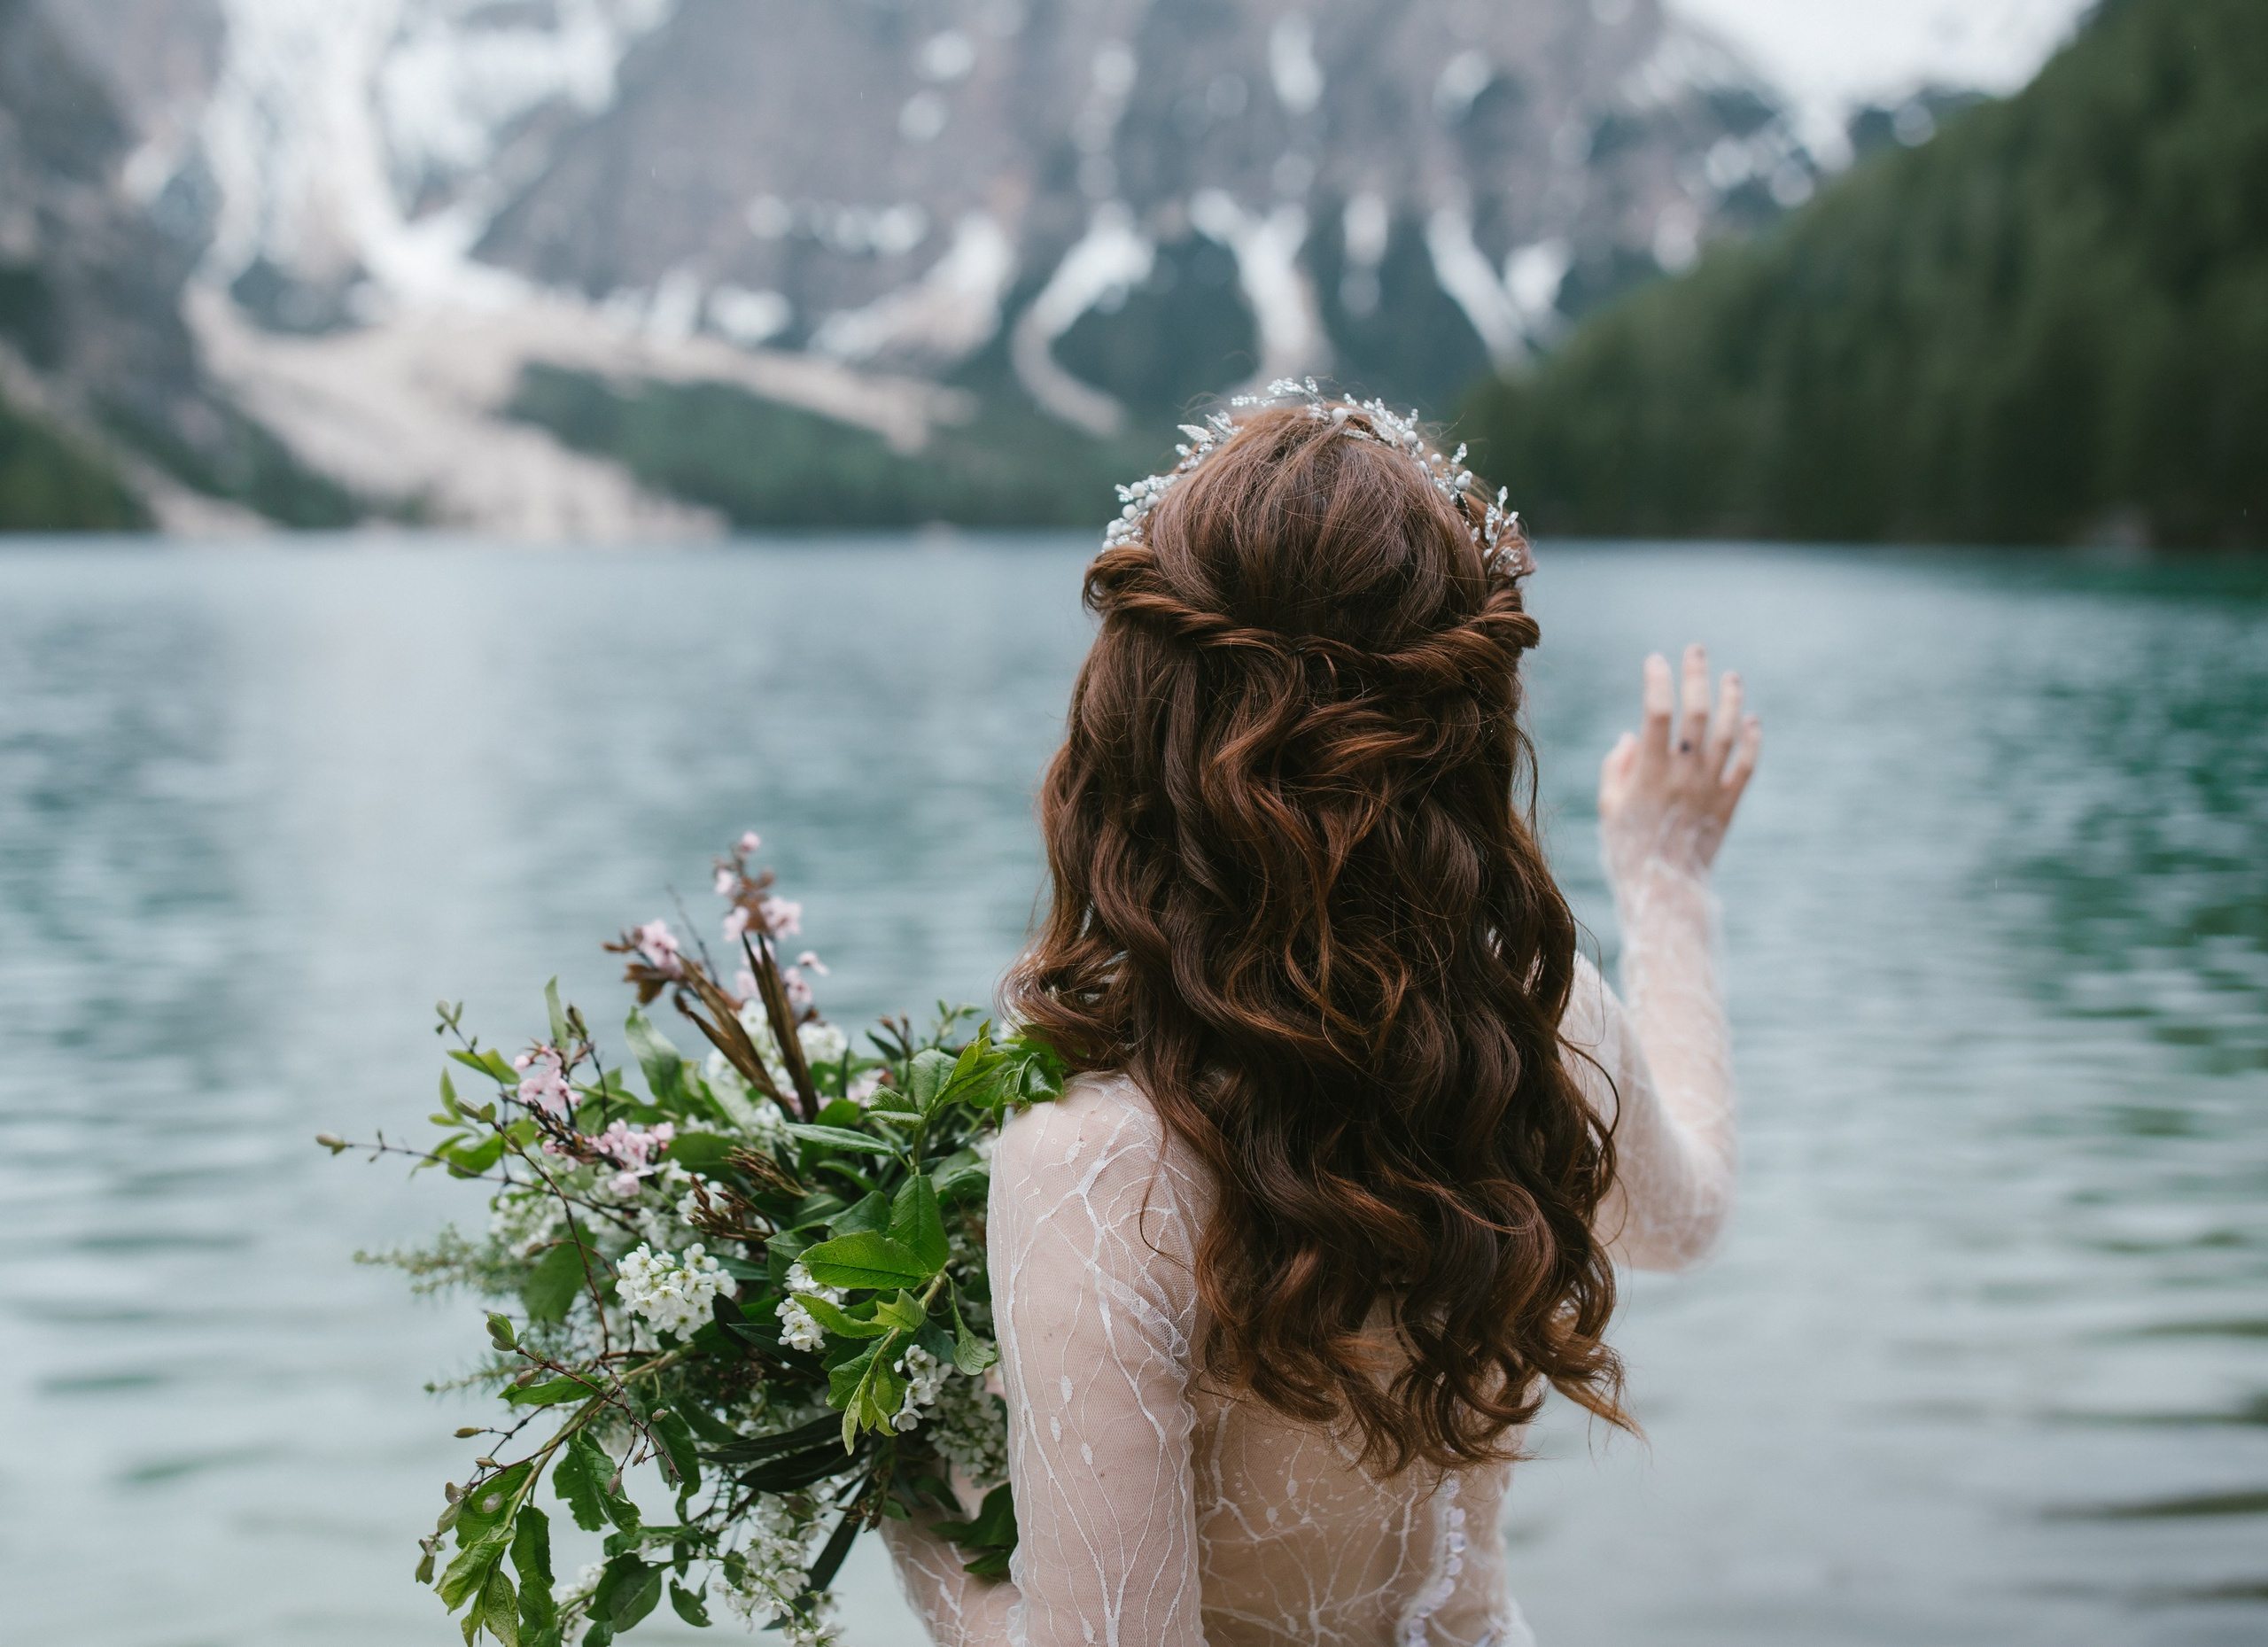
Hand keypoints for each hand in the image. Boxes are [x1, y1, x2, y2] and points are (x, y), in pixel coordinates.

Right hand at [1598, 644, 1760, 881]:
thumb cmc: (1626, 850)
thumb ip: (1616, 768)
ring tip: (1730, 675)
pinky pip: (1745, 767)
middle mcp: (1684, 776)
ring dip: (1730, 700)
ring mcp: (1709, 790)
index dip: (1657, 682)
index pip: (1657, 714)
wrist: (1664, 892)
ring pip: (1726, 735)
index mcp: (1649, 774)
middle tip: (1696, 650)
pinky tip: (1752, 720)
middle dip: (1696, 677)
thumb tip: (1631, 737)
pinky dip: (1751, 741)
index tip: (1654, 660)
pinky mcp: (1727, 805)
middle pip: (1697, 715)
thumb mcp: (1608, 808)